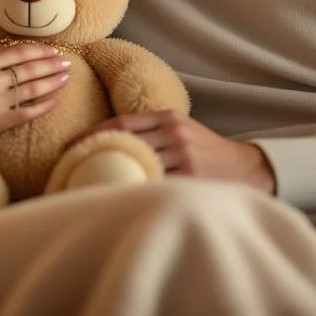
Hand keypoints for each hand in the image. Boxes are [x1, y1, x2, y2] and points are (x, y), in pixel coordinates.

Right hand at [0, 44, 70, 145]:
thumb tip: (9, 49)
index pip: (19, 52)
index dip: (40, 51)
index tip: (53, 50)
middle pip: (30, 69)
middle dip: (51, 65)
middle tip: (67, 62)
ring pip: (32, 89)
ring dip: (52, 82)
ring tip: (65, 77)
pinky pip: (27, 112)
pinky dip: (43, 106)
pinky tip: (55, 101)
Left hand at [76, 110, 275, 193]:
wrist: (248, 169)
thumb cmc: (206, 153)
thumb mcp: (182, 131)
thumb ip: (152, 133)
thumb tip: (108, 143)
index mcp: (168, 117)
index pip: (121, 122)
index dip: (91, 133)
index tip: (68, 145)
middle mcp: (174, 132)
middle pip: (124, 141)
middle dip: (93, 153)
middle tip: (66, 167)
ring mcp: (183, 155)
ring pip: (136, 163)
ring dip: (110, 174)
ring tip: (84, 184)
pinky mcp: (190, 177)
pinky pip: (154, 184)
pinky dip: (134, 189)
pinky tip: (116, 197)